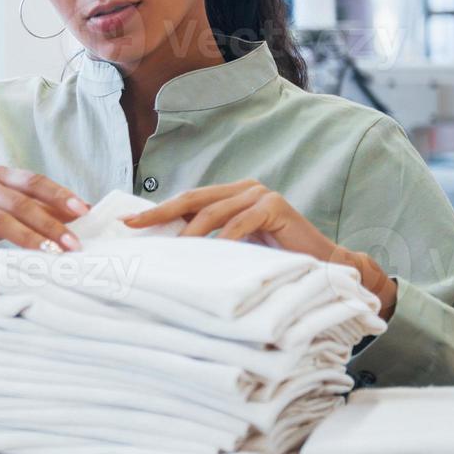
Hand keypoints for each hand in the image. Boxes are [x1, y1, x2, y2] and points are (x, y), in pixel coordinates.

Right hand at [0, 166, 89, 263]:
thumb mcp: (0, 206)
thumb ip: (34, 207)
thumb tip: (78, 214)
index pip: (35, 182)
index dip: (60, 195)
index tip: (85, 210)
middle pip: (22, 203)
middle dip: (51, 224)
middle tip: (74, 244)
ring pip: (0, 220)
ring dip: (28, 239)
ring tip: (50, 255)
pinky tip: (1, 265)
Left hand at [120, 179, 396, 319]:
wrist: (323, 264)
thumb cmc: (276, 259)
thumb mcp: (236, 246)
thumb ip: (211, 239)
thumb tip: (168, 249)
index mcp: (232, 194)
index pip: (188, 201)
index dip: (158, 211)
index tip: (129, 222)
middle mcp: (244, 188)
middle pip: (194, 200)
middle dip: (162, 214)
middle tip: (135, 225)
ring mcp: (260, 194)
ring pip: (214, 212)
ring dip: (191, 233)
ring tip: (171, 251)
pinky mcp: (275, 206)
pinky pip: (241, 222)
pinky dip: (225, 237)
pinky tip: (212, 252)